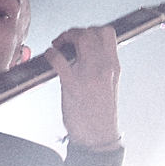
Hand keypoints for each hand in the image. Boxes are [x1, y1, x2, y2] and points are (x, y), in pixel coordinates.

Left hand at [43, 25, 120, 149]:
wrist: (99, 137)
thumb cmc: (100, 113)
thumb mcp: (109, 84)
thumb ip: (101, 65)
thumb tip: (85, 51)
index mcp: (113, 66)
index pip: (108, 33)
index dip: (91, 28)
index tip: (81, 35)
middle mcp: (104, 67)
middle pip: (91, 32)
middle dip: (74, 31)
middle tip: (65, 39)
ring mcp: (89, 75)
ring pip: (80, 39)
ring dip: (64, 37)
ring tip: (58, 46)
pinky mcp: (73, 85)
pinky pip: (59, 59)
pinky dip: (51, 54)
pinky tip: (50, 57)